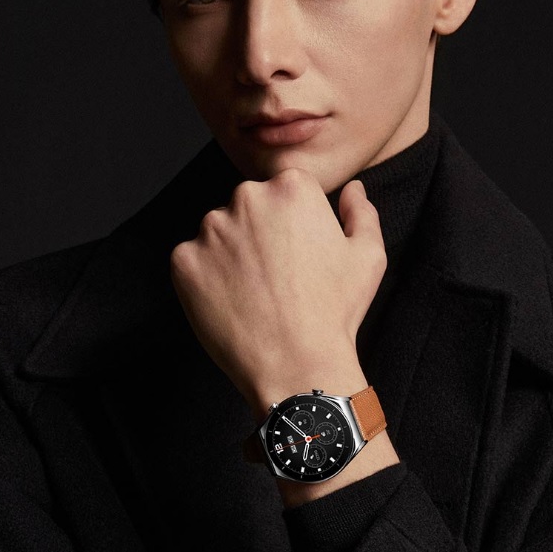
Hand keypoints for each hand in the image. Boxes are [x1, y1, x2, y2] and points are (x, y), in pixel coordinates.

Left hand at [170, 169, 386, 414]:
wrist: (296, 364)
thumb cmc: (335, 311)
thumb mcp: (368, 255)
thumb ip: (361, 211)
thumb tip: (353, 189)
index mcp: (291, 187)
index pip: (284, 191)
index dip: (294, 224)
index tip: (298, 255)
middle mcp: (247, 197)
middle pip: (249, 206)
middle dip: (260, 233)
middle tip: (278, 276)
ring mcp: (210, 229)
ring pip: (219, 233)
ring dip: (232, 254)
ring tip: (255, 293)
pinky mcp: (184, 260)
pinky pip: (193, 261)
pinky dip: (207, 279)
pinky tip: (232, 302)